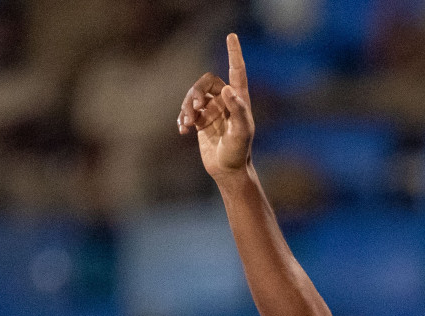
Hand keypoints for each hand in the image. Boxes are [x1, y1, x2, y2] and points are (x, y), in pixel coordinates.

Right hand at [178, 33, 254, 180]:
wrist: (228, 171)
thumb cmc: (239, 152)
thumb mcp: (242, 132)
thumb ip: (238, 110)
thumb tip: (228, 89)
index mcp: (239, 100)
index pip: (236, 71)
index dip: (233, 53)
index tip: (231, 36)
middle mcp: (225, 102)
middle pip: (206, 83)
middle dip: (196, 92)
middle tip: (195, 108)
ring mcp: (212, 111)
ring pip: (193, 96)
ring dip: (187, 107)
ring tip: (188, 124)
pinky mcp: (202, 122)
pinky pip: (187, 111)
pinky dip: (182, 118)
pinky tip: (182, 130)